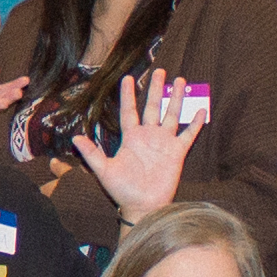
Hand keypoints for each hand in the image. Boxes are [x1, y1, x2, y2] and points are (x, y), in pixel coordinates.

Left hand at [70, 69, 205, 222]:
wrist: (142, 205)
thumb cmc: (122, 190)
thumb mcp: (104, 170)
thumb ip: (92, 154)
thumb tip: (75, 139)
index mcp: (131, 137)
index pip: (129, 111)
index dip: (128, 95)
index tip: (127, 78)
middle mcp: (148, 136)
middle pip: (153, 106)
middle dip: (156, 89)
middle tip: (160, 71)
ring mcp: (164, 143)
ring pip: (171, 114)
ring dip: (176, 99)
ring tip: (180, 81)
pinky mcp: (177, 152)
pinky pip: (188, 135)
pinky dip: (195, 123)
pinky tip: (201, 110)